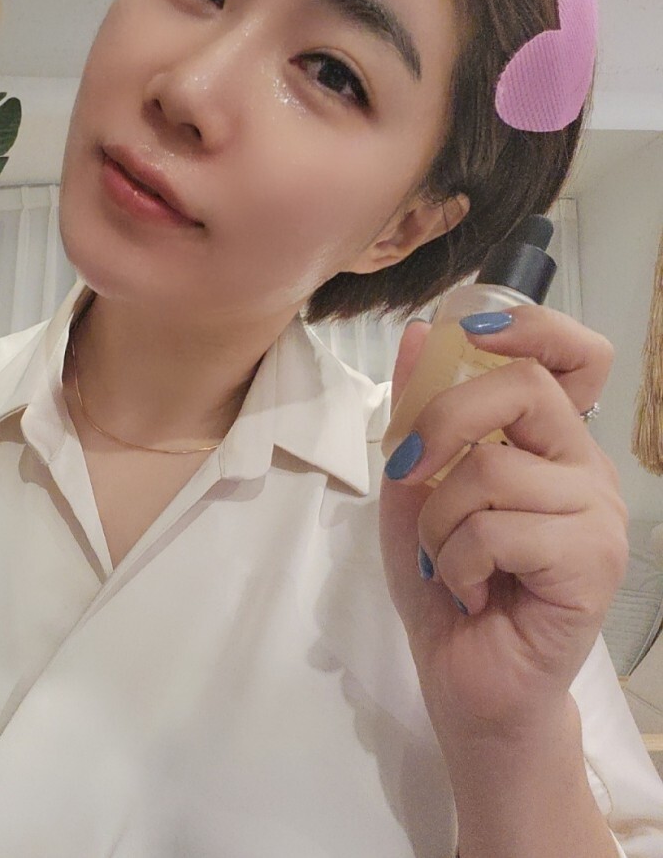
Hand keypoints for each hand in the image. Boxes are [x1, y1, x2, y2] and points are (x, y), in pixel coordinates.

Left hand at [378, 306, 626, 737]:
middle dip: (443, 421)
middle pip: (526, 387)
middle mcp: (586, 468)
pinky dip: (456, 562)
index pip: (578, 355)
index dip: (530, 325)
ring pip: (494, 470)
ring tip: (446, 562)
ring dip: (438, 520)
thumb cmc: (445, 582)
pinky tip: (472, 592)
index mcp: (551, 442)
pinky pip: (498, 530)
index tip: (469, 330)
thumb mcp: (412, 489)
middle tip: (408, 471)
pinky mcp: (593, 564)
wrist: (469, 683)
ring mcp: (598, 516)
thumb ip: (416, 415)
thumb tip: (420, 332)